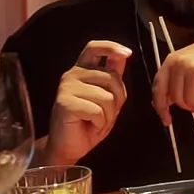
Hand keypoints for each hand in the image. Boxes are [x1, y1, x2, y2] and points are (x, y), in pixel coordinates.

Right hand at [45, 41, 131, 164]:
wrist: (68, 147)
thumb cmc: (88, 123)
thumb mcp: (107, 98)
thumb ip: (113, 77)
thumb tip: (123, 56)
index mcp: (83, 70)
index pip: (95, 48)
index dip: (111, 47)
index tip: (128, 53)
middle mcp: (73, 74)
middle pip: (112, 78)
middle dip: (117, 100)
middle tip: (105, 114)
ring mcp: (67, 87)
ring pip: (107, 97)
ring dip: (108, 115)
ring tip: (96, 121)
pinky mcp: (65, 102)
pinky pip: (97, 111)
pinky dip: (100, 123)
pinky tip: (90, 125)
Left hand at [151, 35, 193, 125]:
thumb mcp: (188, 63)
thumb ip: (175, 80)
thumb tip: (166, 102)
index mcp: (171, 61)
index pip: (159, 88)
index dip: (161, 107)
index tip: (166, 120)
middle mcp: (179, 63)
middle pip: (177, 99)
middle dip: (189, 107)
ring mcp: (192, 68)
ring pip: (191, 101)